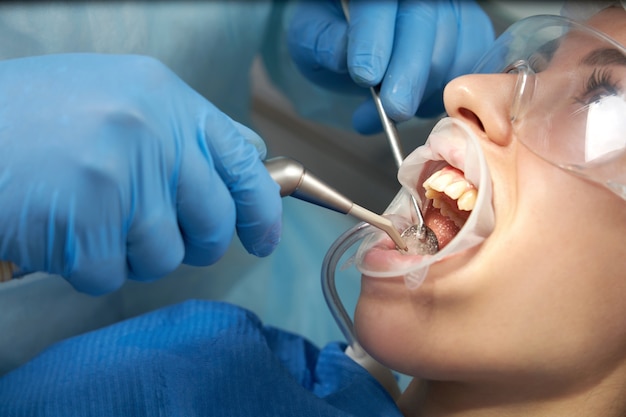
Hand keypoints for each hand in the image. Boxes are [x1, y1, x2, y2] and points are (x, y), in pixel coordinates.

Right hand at [0, 53, 281, 293]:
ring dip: (132, 255)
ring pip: (166, 257)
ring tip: (91, 220)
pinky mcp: (86, 221)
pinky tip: (62, 232)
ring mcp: (120, 176)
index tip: (265, 239)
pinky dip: (89, 267)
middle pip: (214, 221)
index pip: (244, 163)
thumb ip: (189, 129)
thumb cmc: (38, 119)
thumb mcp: (124, 99)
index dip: (263, 210)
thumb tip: (250, 154)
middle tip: (156, 236)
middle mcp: (152, 132)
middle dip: (195, 243)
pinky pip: (113, 275)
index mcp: (167, 99)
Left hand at [287, 0, 493, 133]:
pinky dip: (445, 94)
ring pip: (449, 49)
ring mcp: (449, 8)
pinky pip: (469, 65)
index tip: (365, 75)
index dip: (374, 39)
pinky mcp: (469, 32)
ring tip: (386, 113)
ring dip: (421, 92)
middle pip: (423, 24)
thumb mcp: (311, 37)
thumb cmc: (333, 35)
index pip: (378, 5)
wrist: (357, 43)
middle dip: (409, 73)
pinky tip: (416, 105)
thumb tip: (343, 55)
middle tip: (394, 108)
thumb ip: (322, 43)